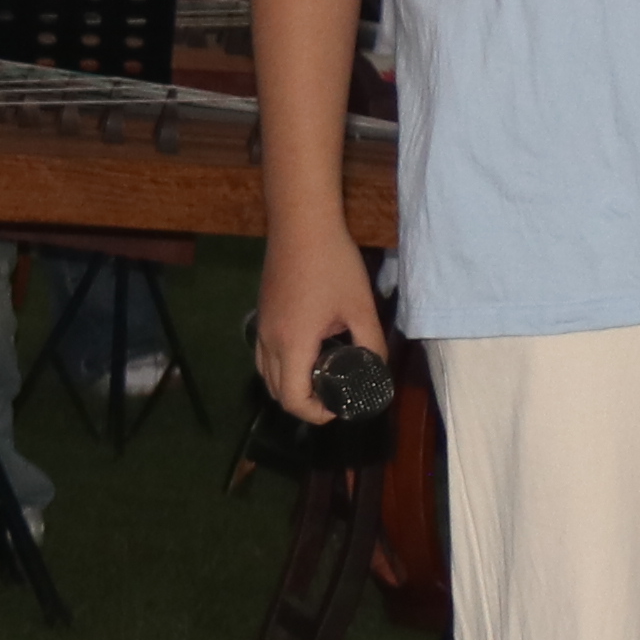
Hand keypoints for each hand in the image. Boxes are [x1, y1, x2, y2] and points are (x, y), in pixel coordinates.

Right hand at [255, 232, 389, 426]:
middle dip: (303, 402)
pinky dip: (281, 366)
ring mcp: (261, 327)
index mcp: (292, 345)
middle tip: (334, 394)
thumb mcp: (361, 306)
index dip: (315, 414)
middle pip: (276, 391)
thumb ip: (371, 342)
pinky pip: (264, 354)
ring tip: (322, 376)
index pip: (292, 399)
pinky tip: (307, 352)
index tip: (338, 407)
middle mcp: (269, 341)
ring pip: (265, 373)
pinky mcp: (261, 313)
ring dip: (289, 384)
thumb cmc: (333, 264)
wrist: (302, 224)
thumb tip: (379, 368)